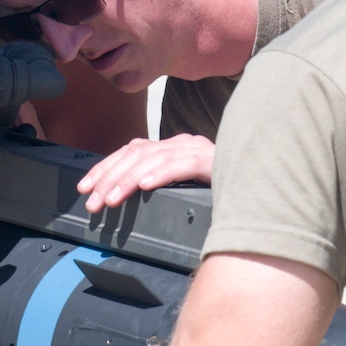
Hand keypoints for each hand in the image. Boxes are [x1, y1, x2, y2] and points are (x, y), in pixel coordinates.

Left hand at [76, 134, 213, 212]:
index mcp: (174, 146)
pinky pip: (182, 165)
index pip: (131, 150)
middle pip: (136, 153)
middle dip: (108, 177)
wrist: (262, 184)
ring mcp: (198, 150)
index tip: (84, 188)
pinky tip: (145, 187)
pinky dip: (161, 174)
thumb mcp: (186, 184)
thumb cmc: (222, 189)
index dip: (104, 167)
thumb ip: (163, 178)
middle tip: (92, 202)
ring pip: (154, 159)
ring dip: (128, 180)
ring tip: (111, 200)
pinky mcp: (212, 161)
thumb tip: (132, 189)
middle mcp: (183, 143)